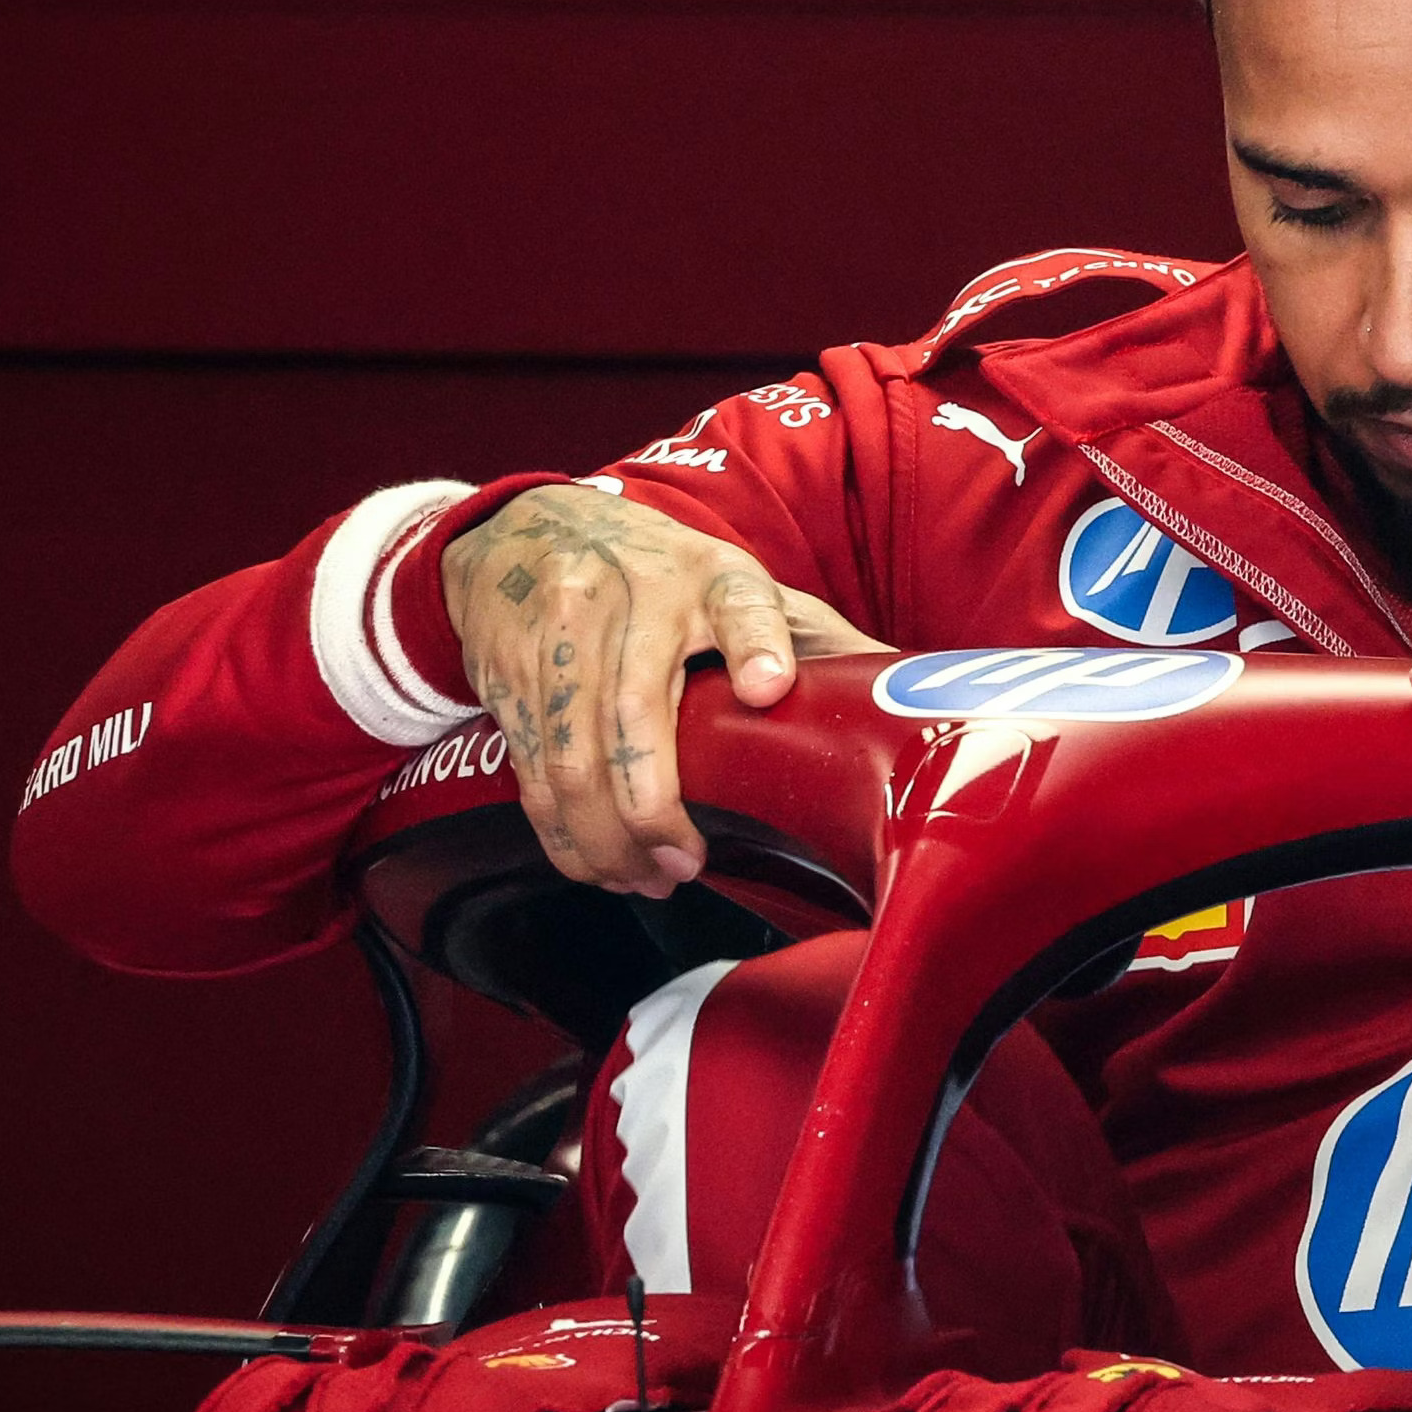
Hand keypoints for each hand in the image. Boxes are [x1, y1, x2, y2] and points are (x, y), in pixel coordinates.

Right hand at [442, 484, 884, 894]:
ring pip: (572, 757)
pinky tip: (592, 862)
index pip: (741, 602)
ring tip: (643, 879)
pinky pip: (531, 769)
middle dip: (655, 809)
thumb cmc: (656, 573)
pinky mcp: (508, 673)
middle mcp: (631, 598)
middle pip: (635, 714)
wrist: (522, 533)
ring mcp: (560, 633)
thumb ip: (810, 637)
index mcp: (710, 575)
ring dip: (605, 837)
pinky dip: (560, 831)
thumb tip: (904, 693)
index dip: (755, 643)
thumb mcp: (735, 582)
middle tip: (685, 864)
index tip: (770, 686)